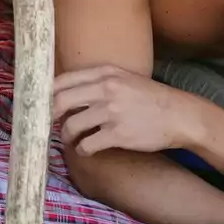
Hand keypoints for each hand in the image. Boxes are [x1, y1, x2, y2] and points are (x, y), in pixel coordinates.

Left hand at [52, 64, 197, 156]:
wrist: (181, 116)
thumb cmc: (152, 99)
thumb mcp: (126, 78)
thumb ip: (99, 81)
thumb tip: (68, 92)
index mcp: (106, 73)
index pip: (63, 80)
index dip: (47, 93)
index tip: (42, 103)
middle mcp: (106, 90)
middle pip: (60, 102)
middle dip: (49, 116)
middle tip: (48, 124)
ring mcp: (112, 112)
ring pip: (71, 126)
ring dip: (66, 136)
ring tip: (72, 140)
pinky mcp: (118, 134)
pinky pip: (87, 145)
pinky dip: (83, 150)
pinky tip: (88, 150)